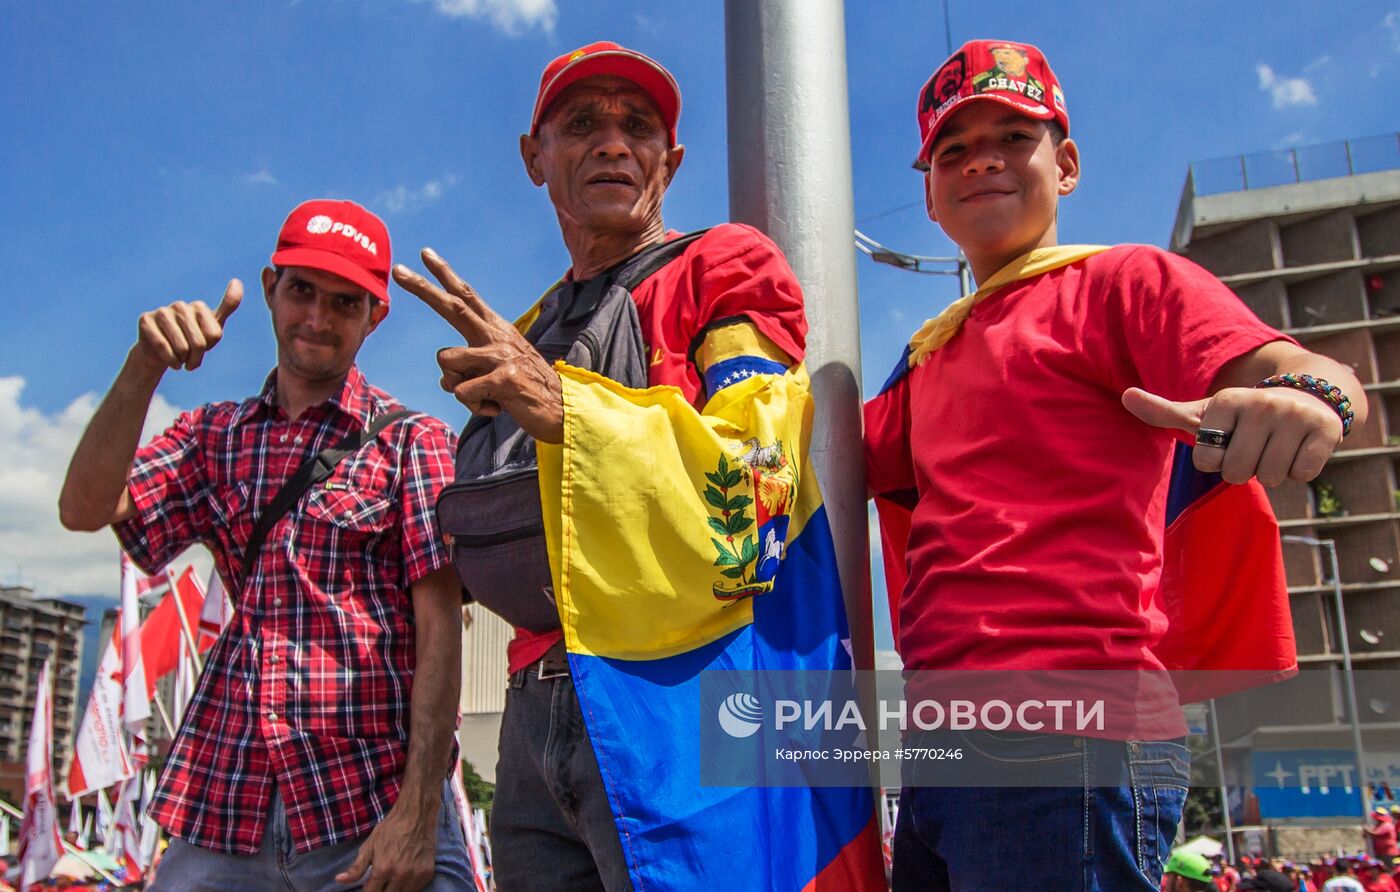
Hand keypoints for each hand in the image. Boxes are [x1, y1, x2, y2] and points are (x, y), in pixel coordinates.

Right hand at [133, 279, 241, 371]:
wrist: (160, 355)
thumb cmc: (190, 341)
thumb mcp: (212, 329)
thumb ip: (228, 306)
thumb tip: (237, 281)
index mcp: (199, 306)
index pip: (214, 336)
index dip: (208, 348)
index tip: (202, 346)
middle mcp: (180, 305)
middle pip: (199, 343)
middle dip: (196, 358)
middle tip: (189, 358)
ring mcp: (162, 311)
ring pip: (181, 347)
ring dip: (182, 360)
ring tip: (179, 358)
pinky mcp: (145, 320)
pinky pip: (163, 347)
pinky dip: (170, 360)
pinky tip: (171, 361)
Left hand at [333, 796, 438, 891]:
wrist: (416, 815)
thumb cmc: (390, 829)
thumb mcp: (369, 846)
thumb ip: (356, 868)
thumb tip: (339, 880)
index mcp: (383, 869)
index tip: (368, 888)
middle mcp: (400, 876)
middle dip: (380, 891)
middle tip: (379, 883)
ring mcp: (415, 876)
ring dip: (394, 891)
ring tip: (391, 881)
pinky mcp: (427, 874)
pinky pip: (416, 890)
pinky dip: (408, 888)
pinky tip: (403, 879)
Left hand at [393, 248, 563, 442]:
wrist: (564, 411)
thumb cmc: (526, 393)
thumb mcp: (495, 373)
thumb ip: (469, 369)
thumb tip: (445, 380)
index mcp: (496, 330)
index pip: (467, 296)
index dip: (445, 275)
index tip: (425, 254)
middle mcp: (497, 336)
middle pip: (453, 306)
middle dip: (423, 288)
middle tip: (399, 270)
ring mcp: (501, 355)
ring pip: (447, 361)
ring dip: (457, 385)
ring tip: (485, 396)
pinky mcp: (504, 379)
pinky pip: (462, 392)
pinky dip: (475, 406)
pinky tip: (497, 407)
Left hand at [1122, 386, 1341, 485]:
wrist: (1308, 395)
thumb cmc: (1244, 415)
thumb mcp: (1205, 412)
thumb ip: (1164, 412)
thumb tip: (1126, 395)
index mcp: (1226, 401)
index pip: (1206, 462)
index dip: (1216, 461)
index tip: (1228, 441)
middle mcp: (1261, 404)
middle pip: (1238, 473)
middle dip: (1244, 469)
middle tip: (1254, 447)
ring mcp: (1295, 415)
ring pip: (1270, 477)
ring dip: (1272, 471)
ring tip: (1276, 445)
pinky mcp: (1324, 429)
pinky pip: (1302, 474)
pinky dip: (1299, 470)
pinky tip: (1299, 448)